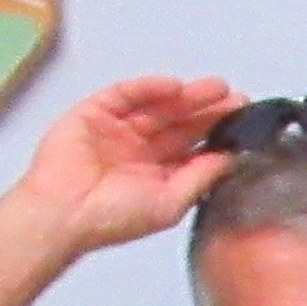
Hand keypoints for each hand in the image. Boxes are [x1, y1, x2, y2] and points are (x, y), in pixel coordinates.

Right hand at [5, 76, 247, 259]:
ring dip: (186, 95)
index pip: (192, 148)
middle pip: (180, 123)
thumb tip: (228, 158)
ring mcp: (117, 130)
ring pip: (157, 106)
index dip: (216, 133)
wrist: (63, 213)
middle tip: (235, 98)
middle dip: (207, 110)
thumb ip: (199, 179)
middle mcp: (139, 151)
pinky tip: (174, 86)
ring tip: (215, 88)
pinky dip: (149, 88)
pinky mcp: (95, 113)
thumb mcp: (169, 203)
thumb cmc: (110, 219)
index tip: (243, 122)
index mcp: (157, 175)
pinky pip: (125, 94)